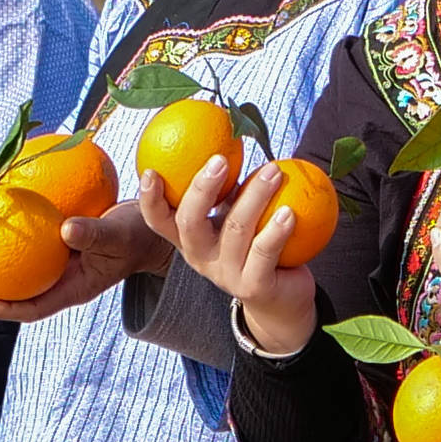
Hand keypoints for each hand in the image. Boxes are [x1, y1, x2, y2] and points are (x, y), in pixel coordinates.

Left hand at [0, 200, 165, 321]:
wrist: (151, 228)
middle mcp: (61, 279)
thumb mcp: (119, 234)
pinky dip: (17, 226)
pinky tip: (2, 205)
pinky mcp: (60, 242)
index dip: (3, 308)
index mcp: (73, 289)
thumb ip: (94, 234)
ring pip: (21, 263)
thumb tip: (64, 229)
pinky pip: (33, 238)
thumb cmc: (138, 235)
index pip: (31, 308)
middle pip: (17, 287)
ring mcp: (60, 262)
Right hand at [146, 162, 315, 357]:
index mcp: (189, 240)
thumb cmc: (254, 247)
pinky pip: (264, 253)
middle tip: (220, 159)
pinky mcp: (254, 286)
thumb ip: (228, 191)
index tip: (151, 170)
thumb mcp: (234, 219)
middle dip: (201, 189)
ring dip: (255, 196)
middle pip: (189, 223)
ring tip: (274, 171)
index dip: (149, 199)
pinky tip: (291, 210)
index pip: (159, 220)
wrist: (281, 300)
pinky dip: (277, 229)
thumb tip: (230, 141)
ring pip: (235, 231)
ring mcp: (226, 274)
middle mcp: (201, 257)